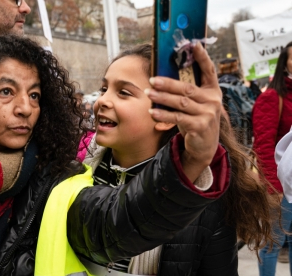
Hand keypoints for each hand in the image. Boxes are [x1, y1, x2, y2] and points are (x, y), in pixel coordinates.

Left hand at [146, 43, 221, 182]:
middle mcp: (212, 100)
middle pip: (187, 88)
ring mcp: (208, 114)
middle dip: (168, 83)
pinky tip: (152, 112)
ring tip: (149, 93)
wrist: (204, 146)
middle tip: (152, 79)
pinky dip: (163, 115)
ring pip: (181, 102)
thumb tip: (163, 78)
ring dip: (162, 98)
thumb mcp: (195, 105)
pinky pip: (178, 118)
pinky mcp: (200, 126)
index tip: (194, 44)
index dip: (202, 57)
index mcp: (212, 91)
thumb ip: (186, 93)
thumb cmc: (196, 121)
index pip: (209, 71)